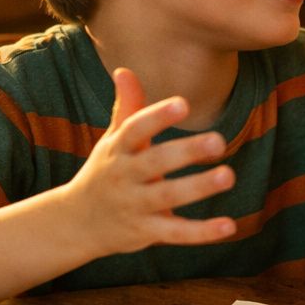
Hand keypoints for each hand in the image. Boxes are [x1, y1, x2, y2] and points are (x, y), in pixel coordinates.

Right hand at [58, 67, 236, 255]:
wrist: (75, 223)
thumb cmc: (105, 172)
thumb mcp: (112, 141)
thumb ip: (127, 108)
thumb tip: (124, 70)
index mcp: (118, 149)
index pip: (135, 129)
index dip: (157, 116)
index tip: (183, 103)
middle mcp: (124, 176)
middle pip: (155, 161)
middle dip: (186, 151)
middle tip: (219, 140)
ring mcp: (134, 206)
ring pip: (168, 196)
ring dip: (199, 187)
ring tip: (229, 176)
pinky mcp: (146, 232)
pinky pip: (176, 233)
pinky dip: (202, 232)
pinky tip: (229, 226)